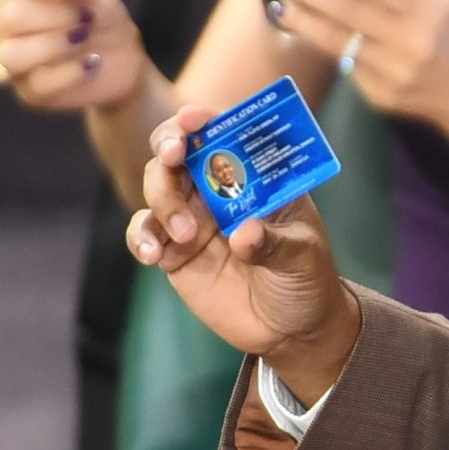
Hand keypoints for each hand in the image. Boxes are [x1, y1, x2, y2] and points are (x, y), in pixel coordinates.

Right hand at [0, 0, 145, 110]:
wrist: (121, 58)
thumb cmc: (99, 18)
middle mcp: (1, 29)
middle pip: (11, 16)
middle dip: (54, 14)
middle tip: (85, 18)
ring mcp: (9, 64)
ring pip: (12, 54)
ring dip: (53, 43)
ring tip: (83, 38)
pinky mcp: (29, 93)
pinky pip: (40, 83)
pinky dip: (71, 71)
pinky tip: (92, 62)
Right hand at [127, 104, 359, 400]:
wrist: (291, 330)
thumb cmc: (307, 279)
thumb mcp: (304, 256)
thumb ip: (275, 243)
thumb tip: (244, 233)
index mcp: (257, 177)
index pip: (228, 135)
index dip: (207, 120)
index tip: (193, 118)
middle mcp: (220, 189)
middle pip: (183, 152)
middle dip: (171, 145)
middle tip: (174, 156)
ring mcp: (193, 218)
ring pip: (158, 186)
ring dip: (162, 199)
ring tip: (185, 235)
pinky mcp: (174, 252)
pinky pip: (145, 233)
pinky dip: (141, 237)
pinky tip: (152, 255)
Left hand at [274, 0, 448, 147]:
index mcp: (429, 5)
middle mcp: (409, 38)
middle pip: (347, 10)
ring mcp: (392, 70)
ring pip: (335, 41)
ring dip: (303, 20)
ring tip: (281, 5)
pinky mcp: (379, 95)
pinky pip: (345, 65)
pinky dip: (324, 46)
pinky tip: (307, 32)